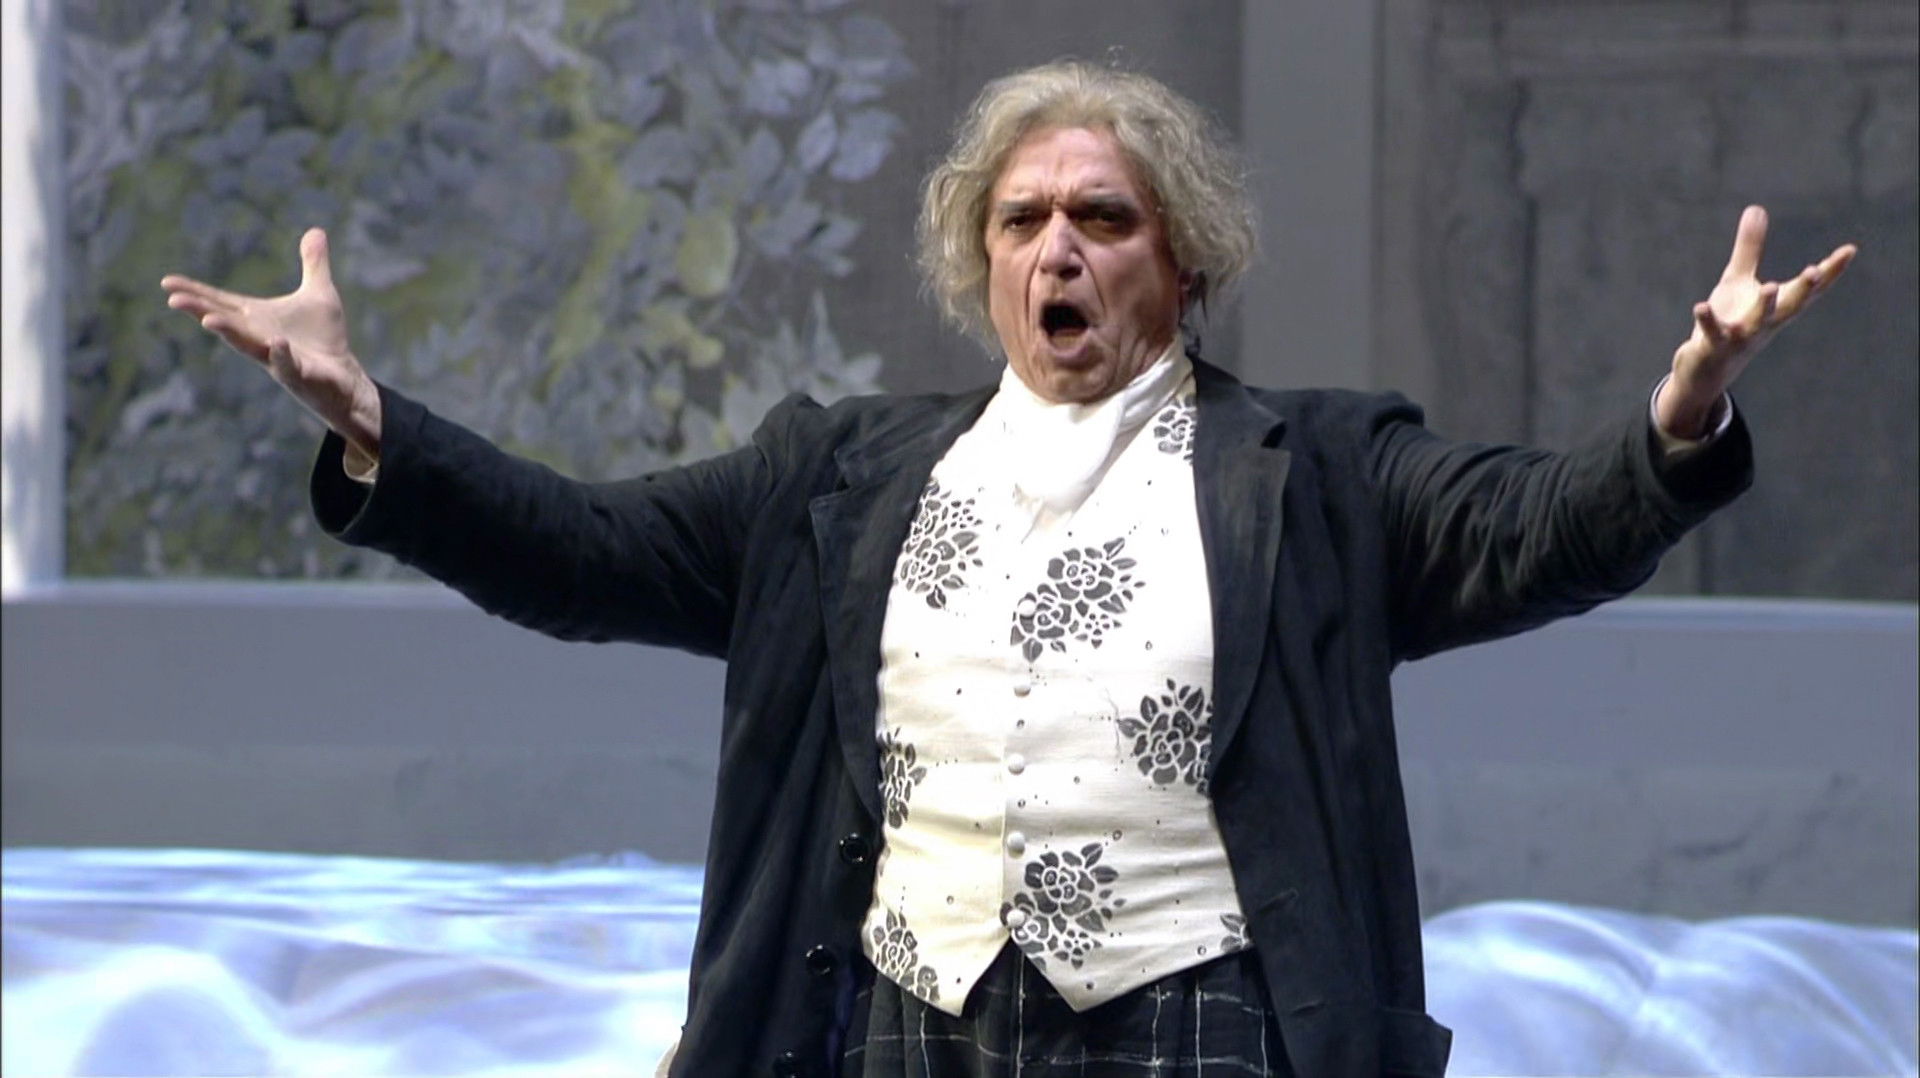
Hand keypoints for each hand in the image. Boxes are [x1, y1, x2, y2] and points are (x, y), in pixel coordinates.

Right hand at [161, 228, 381, 456]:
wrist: (344, 378)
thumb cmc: (324, 339)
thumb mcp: (320, 294)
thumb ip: (314, 265)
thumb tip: (316, 230)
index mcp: (258, 319)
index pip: (221, 302)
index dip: (195, 293)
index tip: (166, 282)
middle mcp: (260, 338)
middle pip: (226, 323)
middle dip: (201, 310)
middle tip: (174, 299)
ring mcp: (278, 359)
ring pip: (249, 346)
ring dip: (229, 333)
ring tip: (209, 320)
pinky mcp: (302, 376)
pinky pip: (288, 366)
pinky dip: (281, 355)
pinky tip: (276, 342)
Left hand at [1656, 205, 1855, 437]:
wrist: (1706, 369)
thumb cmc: (1729, 322)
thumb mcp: (1738, 281)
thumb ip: (1749, 248)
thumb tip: (1756, 208)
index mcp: (1776, 308)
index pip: (1809, 289)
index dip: (1831, 271)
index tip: (1850, 250)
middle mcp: (1765, 323)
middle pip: (1791, 306)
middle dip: (1805, 289)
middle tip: (1817, 270)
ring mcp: (1741, 336)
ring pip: (1756, 322)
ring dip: (1764, 306)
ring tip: (1769, 287)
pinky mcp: (1714, 346)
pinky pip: (1712, 333)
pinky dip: (1707, 320)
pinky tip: (1700, 306)